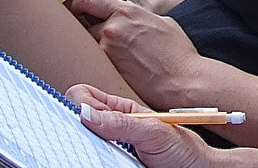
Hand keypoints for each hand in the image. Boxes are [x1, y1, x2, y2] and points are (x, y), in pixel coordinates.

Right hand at [69, 84, 216, 167]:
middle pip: (76, 119)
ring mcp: (109, 146)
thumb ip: (121, 122)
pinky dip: (89, 159)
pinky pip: (90, 159)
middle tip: (88, 137)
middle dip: (75, 125)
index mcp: (120, 109)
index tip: (79, 116)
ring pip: (80, 141)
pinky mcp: (110, 162)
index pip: (84, 96)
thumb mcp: (153, 131)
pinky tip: (99, 161)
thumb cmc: (181, 149)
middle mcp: (110, 126)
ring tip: (99, 152)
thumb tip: (85, 113)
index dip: (77, 103)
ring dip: (83, 145)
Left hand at [71, 0, 203, 108]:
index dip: (80, 3)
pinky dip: (101, 62)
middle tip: (96, 35)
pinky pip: (95, 61)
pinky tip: (117, 68)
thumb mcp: (162, 22)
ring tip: (114, 55)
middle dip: (86, 27)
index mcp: (127, 11)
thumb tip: (131, 18)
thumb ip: (139, 16)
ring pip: (87, 44)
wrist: (183, 81)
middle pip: (82, 22)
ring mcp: (108, 49)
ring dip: (94, 47)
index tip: (81, 8)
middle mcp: (113, 27)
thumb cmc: (178, 53)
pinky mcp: (108, 69)